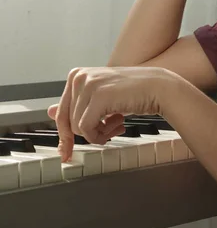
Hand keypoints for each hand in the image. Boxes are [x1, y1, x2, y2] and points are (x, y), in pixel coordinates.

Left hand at [47, 66, 175, 161]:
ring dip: (100, 133)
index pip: (61, 112)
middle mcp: (79, 76)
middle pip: (68, 122)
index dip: (65, 136)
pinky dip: (101, 135)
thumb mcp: (100, 97)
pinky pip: (88, 129)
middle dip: (88, 133)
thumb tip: (48, 112)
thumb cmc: (131, 93)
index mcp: (76, 74)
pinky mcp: (98, 97)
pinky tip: (120, 124)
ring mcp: (88, 85)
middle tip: (109, 131)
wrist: (157, 87)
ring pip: (78, 128)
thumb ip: (76, 104)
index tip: (66, 152)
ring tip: (118, 123)